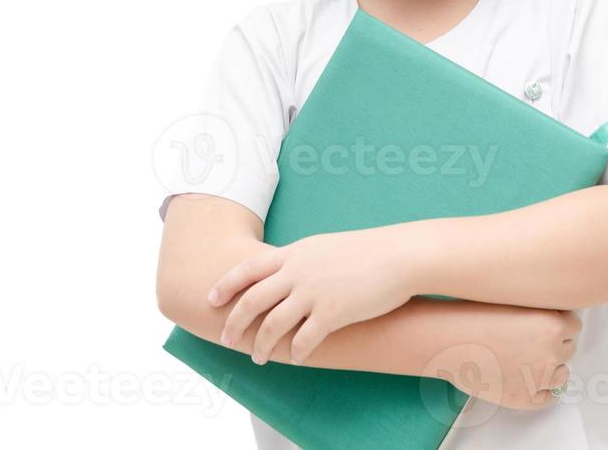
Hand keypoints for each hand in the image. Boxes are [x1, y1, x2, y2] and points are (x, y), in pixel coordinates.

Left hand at [206, 226, 415, 365]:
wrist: (397, 256)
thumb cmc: (364, 251)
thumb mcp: (323, 247)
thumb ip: (300, 260)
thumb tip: (285, 272)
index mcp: (293, 254)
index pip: (248, 268)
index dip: (226, 284)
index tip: (210, 298)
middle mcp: (297, 272)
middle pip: (253, 299)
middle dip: (235, 322)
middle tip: (225, 338)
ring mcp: (313, 292)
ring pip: (273, 324)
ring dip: (262, 344)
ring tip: (258, 357)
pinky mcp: (332, 313)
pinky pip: (305, 339)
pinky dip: (296, 352)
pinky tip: (295, 359)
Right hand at [444, 304, 580, 411]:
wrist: (446, 341)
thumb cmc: (471, 316)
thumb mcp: (512, 300)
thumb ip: (538, 310)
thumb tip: (552, 317)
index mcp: (552, 324)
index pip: (574, 324)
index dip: (556, 322)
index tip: (540, 322)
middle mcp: (552, 352)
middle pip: (568, 348)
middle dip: (552, 344)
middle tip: (525, 339)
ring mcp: (540, 378)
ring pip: (561, 373)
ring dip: (549, 367)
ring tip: (523, 358)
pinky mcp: (526, 398)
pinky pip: (547, 397)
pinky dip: (539, 389)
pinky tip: (522, 376)